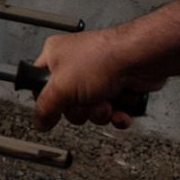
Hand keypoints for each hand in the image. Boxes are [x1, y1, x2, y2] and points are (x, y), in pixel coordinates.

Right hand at [32, 28, 167, 131]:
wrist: (140, 58)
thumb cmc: (103, 58)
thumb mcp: (61, 87)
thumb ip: (45, 108)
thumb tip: (39, 122)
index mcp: (55, 56)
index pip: (39, 85)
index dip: (47, 101)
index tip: (56, 109)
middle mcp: (75, 65)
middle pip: (67, 104)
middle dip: (81, 110)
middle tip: (86, 101)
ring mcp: (97, 77)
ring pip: (90, 110)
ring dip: (100, 113)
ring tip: (107, 102)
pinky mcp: (117, 87)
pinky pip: (111, 111)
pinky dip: (117, 115)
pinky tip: (120, 110)